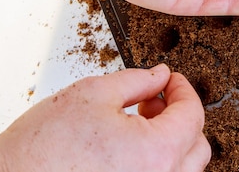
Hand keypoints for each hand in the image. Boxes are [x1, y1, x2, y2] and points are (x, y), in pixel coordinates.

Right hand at [0, 64, 209, 171]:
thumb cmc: (42, 144)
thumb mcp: (94, 93)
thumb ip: (137, 80)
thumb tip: (160, 75)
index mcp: (156, 152)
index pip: (192, 116)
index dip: (183, 89)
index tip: (170, 79)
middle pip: (196, 147)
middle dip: (181, 116)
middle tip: (153, 98)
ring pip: (180, 169)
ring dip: (170, 141)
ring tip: (137, 122)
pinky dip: (155, 162)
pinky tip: (127, 147)